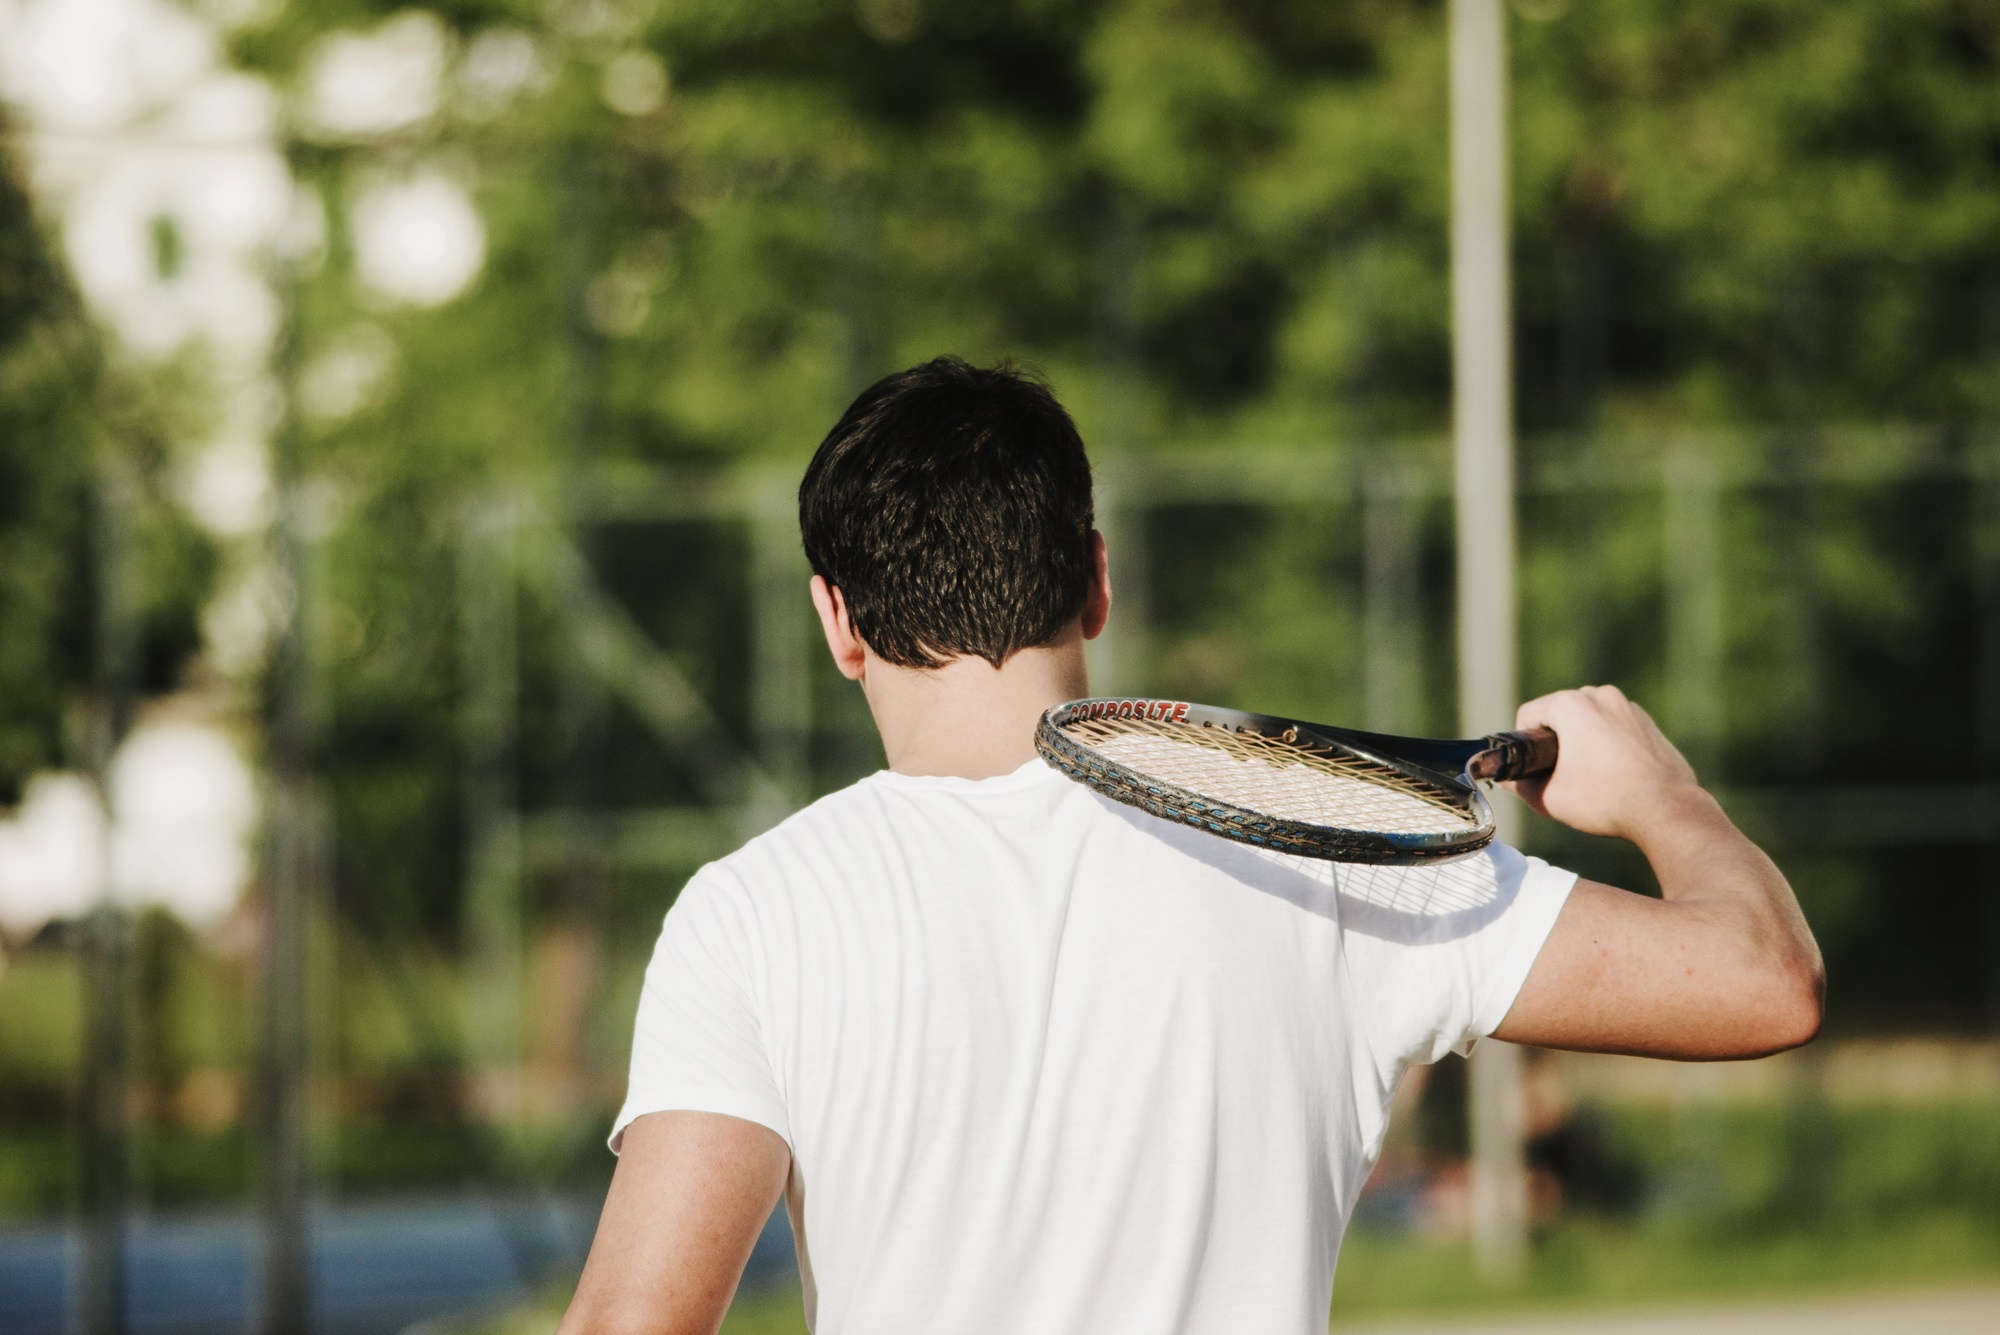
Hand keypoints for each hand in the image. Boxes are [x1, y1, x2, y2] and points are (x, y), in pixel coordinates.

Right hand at [1505, 685, 1705, 843]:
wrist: (1666, 809)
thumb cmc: (1606, 801)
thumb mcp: (1549, 798)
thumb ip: (1519, 785)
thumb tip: (1506, 780)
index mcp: (1571, 705)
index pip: (1528, 714)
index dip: (1523, 742)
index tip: (1531, 767)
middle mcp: (1599, 696)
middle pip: (1558, 712)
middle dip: (1553, 739)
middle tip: (1558, 773)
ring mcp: (1627, 706)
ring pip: (1587, 717)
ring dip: (1580, 738)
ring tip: (1587, 774)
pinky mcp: (1646, 721)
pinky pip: (1612, 725)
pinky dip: (1605, 741)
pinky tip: (1612, 771)